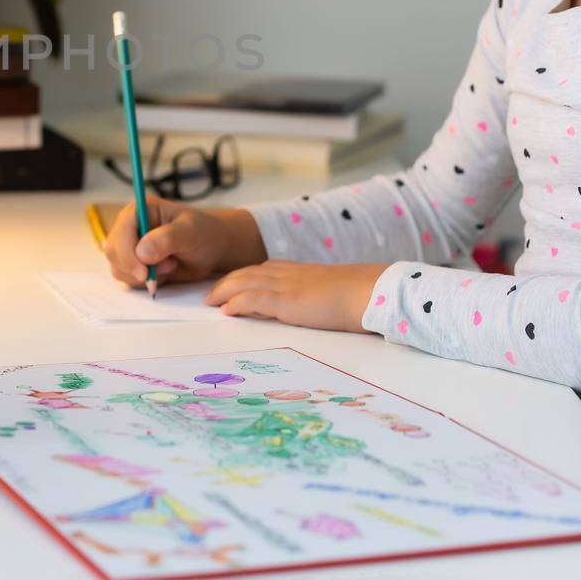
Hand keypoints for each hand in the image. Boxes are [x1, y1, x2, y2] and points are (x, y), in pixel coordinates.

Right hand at [102, 197, 265, 288]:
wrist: (212, 249)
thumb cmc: (204, 233)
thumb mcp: (191, 231)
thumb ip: (167, 238)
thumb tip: (142, 252)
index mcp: (139, 210)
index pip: (121, 231)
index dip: (127, 252)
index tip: (144, 272)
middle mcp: (130, 227)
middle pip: (114, 252)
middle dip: (137, 267)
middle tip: (168, 268)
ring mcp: (129, 246)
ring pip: (119, 268)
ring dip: (144, 276)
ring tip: (171, 266)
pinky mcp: (134, 264)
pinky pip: (127, 279)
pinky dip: (145, 282)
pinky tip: (165, 272)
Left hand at [204, 260, 394, 333]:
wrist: (371, 292)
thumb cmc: (361, 295)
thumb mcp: (333, 292)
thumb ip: (317, 295)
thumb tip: (312, 305)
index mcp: (302, 271)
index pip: (265, 269)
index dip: (245, 274)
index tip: (232, 281)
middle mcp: (290, 274)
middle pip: (248, 272)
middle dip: (227, 281)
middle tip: (210, 292)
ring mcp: (287, 286)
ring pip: (244, 282)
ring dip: (223, 290)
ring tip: (209, 300)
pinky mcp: (287, 300)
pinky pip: (253, 299)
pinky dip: (236, 303)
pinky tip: (225, 310)